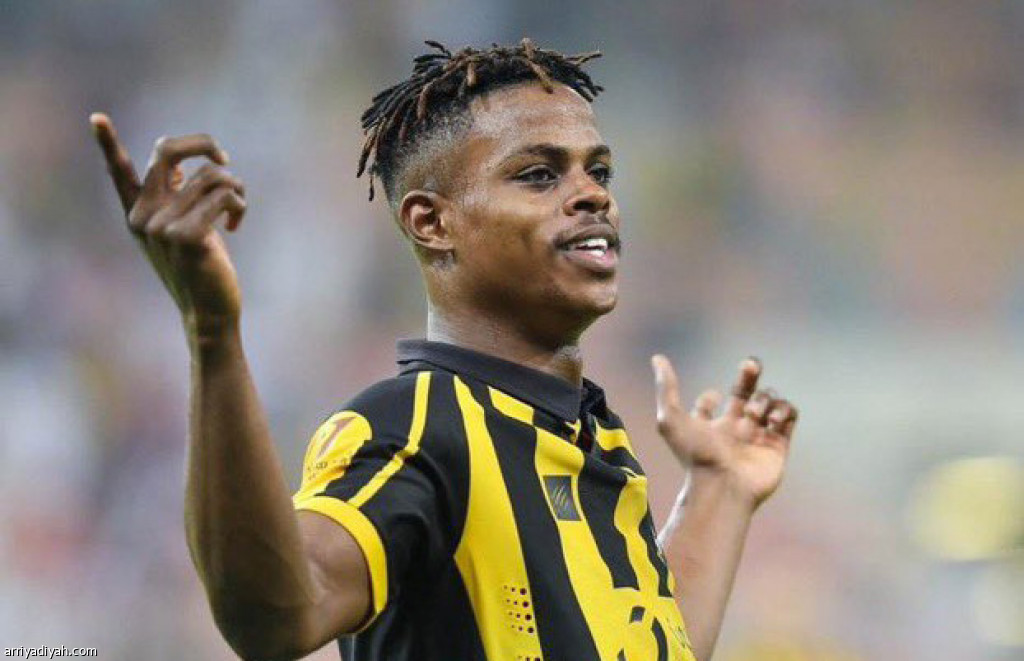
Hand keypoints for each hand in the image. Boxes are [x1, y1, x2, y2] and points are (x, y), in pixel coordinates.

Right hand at [90, 113, 246, 333]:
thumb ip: (176, 202)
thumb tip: (182, 169)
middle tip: (225, 161)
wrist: (208, 312)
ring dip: (235, 186)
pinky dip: (238, 203)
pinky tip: (235, 223)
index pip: (119, 172)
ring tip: (236, 209)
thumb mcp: (183, 231)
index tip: (96, 117)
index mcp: (138, 213)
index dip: (107, 143)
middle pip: (168, 151)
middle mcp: (144, 216)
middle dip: (205, 144)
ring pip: (210, 175)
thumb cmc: (201, 269)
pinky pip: (223, 195)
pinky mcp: (187, 236)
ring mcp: (162, 226)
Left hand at [651, 355, 798, 508]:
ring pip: (769, 401)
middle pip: (746, 392)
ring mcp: (758, 436)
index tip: (711, 400)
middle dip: (749, 374)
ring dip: (764, 399)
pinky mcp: (778, 445)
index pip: (710, 403)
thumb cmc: (695, 455)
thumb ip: (666, 388)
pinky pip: (789, 416)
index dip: (709, 397)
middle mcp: (734, 429)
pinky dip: (784, 409)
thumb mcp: (671, 419)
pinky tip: (772, 418)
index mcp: (709, 425)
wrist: (723, 486)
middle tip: (751, 365)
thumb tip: (657, 358)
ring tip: (753, 415)